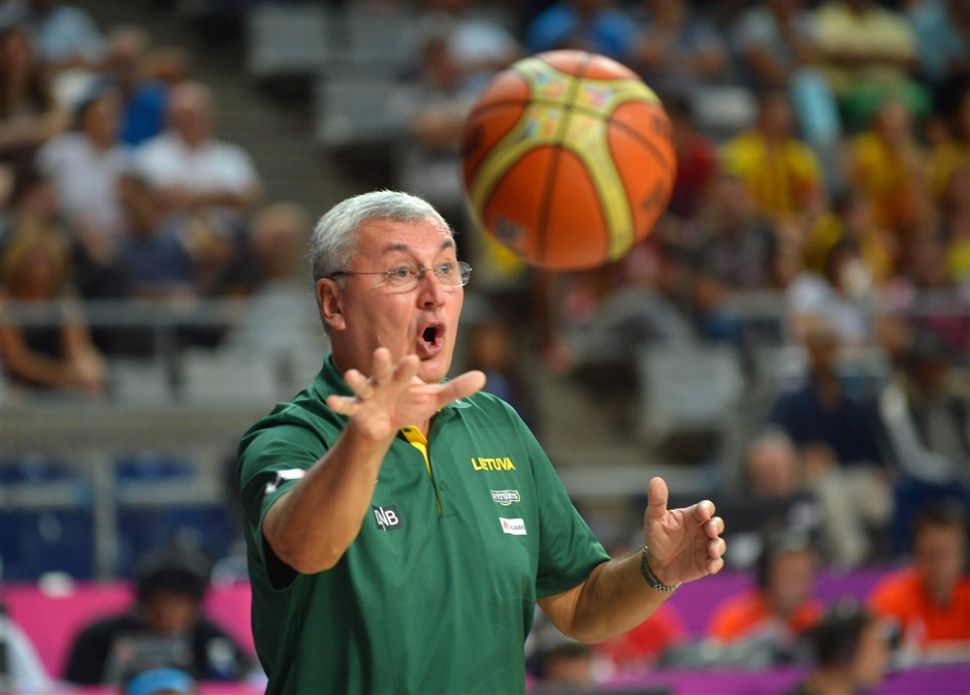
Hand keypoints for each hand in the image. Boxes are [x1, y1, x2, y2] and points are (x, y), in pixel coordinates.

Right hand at [327, 348, 485, 440]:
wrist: (386, 422)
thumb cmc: (410, 403)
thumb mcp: (435, 398)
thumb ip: (456, 388)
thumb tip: (484, 377)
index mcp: (401, 376)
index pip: (406, 369)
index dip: (408, 366)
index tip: (413, 359)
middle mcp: (383, 381)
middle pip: (382, 370)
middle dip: (381, 364)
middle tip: (382, 352)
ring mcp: (368, 394)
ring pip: (361, 385)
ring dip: (356, 380)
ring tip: (350, 376)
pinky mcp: (357, 409)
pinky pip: (347, 405)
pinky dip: (340, 404)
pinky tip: (331, 402)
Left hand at [642, 477, 724, 585]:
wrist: (656, 563)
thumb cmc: (657, 537)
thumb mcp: (654, 518)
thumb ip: (657, 501)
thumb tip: (656, 479)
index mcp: (692, 516)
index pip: (705, 508)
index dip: (706, 509)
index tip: (703, 512)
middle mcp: (702, 530)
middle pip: (717, 523)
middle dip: (716, 526)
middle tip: (710, 529)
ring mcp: (706, 546)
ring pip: (719, 543)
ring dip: (718, 546)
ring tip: (712, 550)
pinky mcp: (706, 563)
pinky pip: (716, 563)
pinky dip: (715, 564)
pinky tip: (710, 566)